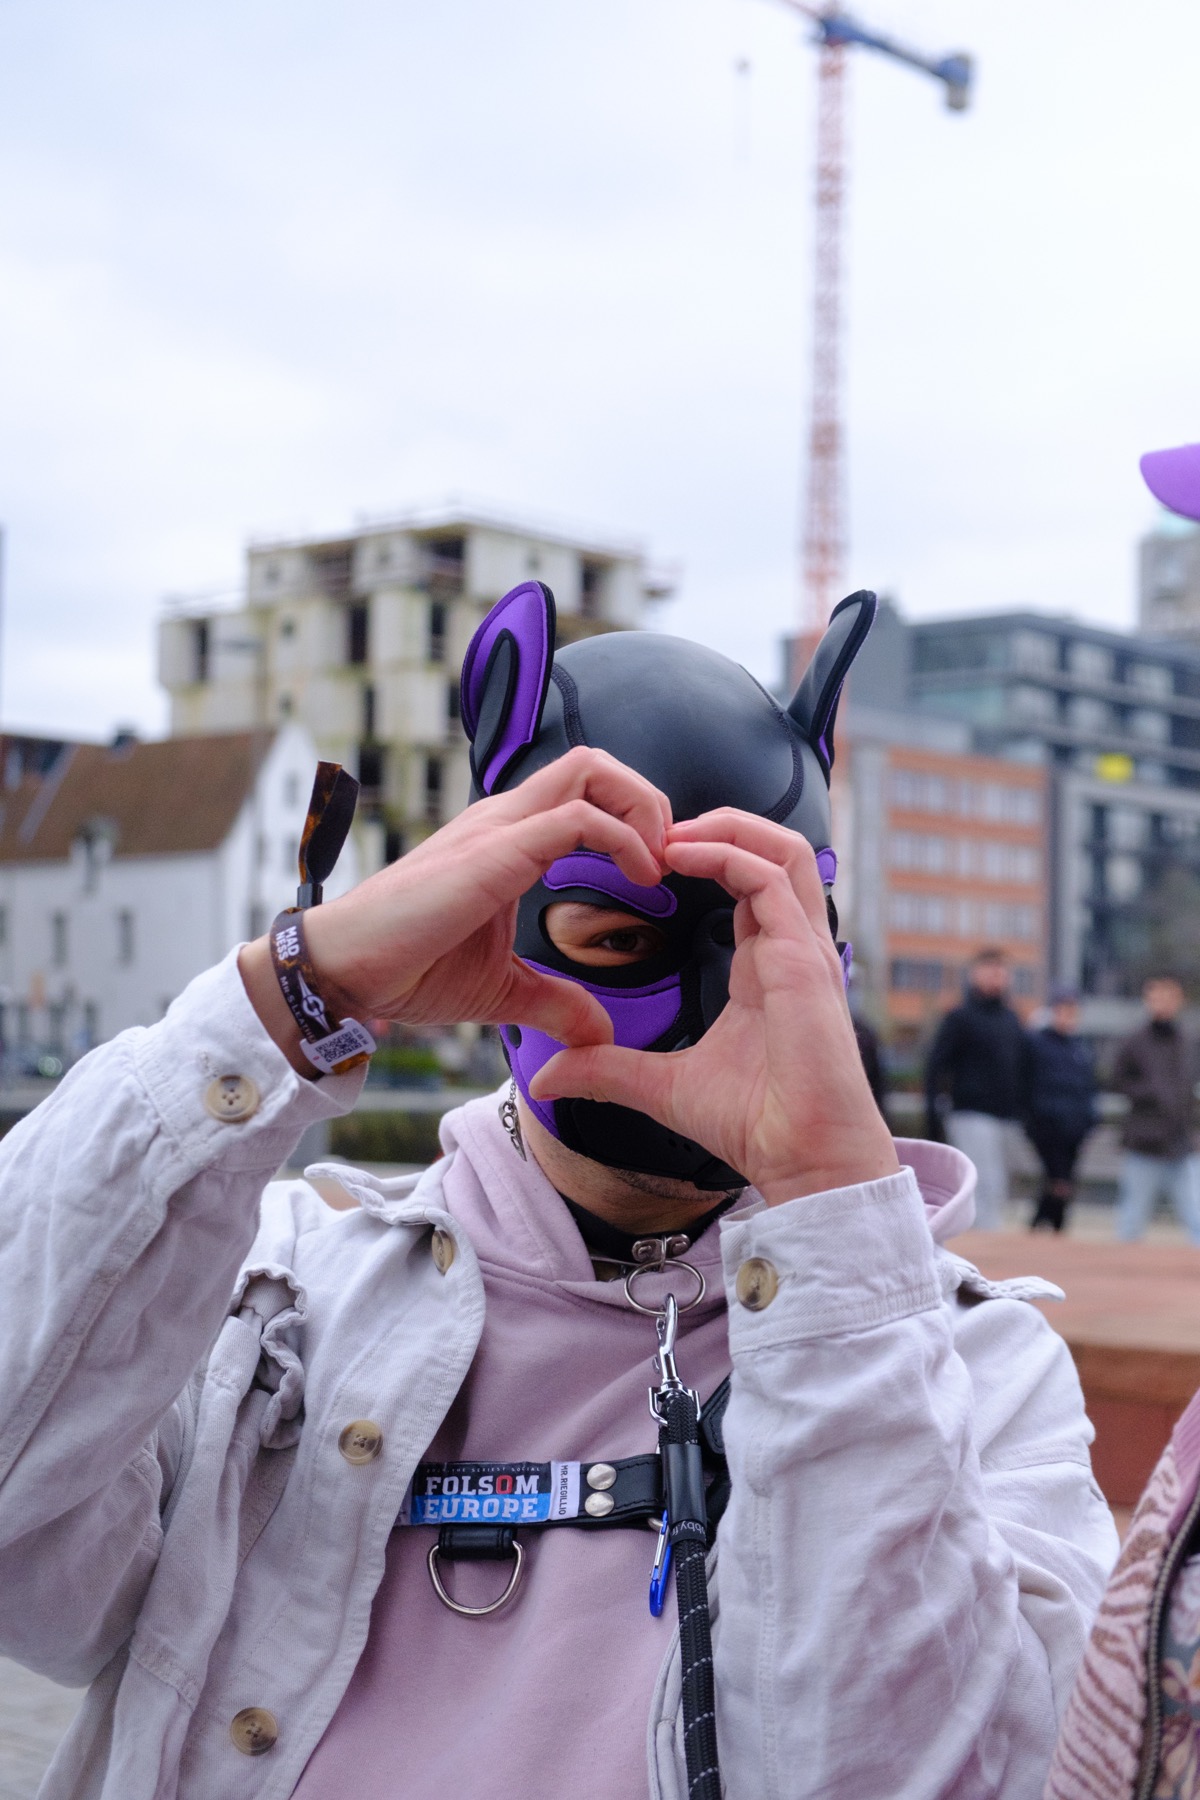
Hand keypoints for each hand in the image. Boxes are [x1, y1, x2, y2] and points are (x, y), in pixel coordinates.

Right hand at [239, 748, 669, 1071]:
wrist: (346, 971)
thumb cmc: (409, 968)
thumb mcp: (502, 990)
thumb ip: (554, 1002)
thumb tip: (598, 1034)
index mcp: (509, 838)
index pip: (584, 790)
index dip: (634, 819)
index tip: (656, 874)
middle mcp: (505, 818)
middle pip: (594, 763)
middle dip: (648, 800)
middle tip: (667, 860)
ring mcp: (498, 828)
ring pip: (589, 770)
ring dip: (642, 809)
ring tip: (657, 865)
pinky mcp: (493, 852)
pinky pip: (575, 819)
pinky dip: (622, 839)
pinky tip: (638, 879)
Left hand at [530, 810, 899, 1204]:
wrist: (803, 1159)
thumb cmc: (753, 1124)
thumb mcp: (661, 1086)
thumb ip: (607, 1069)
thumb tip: (546, 1077)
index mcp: (766, 964)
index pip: (747, 881)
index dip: (703, 856)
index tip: (647, 857)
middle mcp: (791, 946)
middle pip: (773, 849)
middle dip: (717, 824)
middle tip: (655, 828)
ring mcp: (804, 948)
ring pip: (783, 848)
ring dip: (726, 827)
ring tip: (670, 831)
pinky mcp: (805, 959)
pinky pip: (771, 879)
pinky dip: (727, 854)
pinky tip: (681, 855)